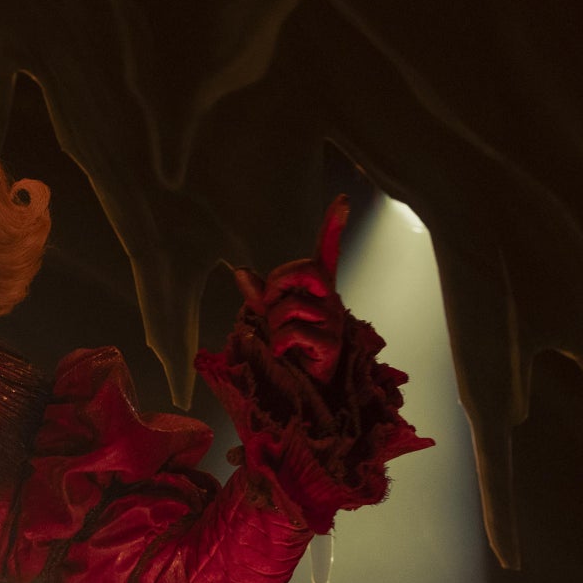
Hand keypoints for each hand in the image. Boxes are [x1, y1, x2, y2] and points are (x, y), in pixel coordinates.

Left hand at [231, 195, 350, 384]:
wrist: (306, 382)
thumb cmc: (292, 345)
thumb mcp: (272, 316)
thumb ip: (259, 295)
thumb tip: (240, 271)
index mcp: (318, 287)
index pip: (327, 251)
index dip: (334, 225)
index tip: (343, 200)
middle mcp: (330, 297)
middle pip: (305, 270)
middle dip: (277, 285)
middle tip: (270, 307)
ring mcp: (333, 319)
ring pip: (291, 306)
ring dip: (274, 324)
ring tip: (282, 338)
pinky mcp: (331, 343)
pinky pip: (294, 332)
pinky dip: (279, 344)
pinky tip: (285, 352)